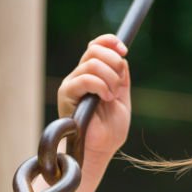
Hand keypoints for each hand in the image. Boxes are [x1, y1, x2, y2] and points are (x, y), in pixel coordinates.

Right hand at [58, 34, 130, 157]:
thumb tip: (121, 57)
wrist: (101, 148)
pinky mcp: (67, 94)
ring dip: (110, 78)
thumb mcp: (122, 96)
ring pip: (92, 63)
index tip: (124, 50)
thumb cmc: (110, 129)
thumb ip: (121, 76)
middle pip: (94, 49)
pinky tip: (106, 98)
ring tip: (112, 96)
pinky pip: (85, 79)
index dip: (110, 42)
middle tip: (120, 82)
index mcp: (92, 74)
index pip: (96, 45)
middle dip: (114, 62)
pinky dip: (101, 86)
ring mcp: (72, 84)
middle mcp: (79, 75)